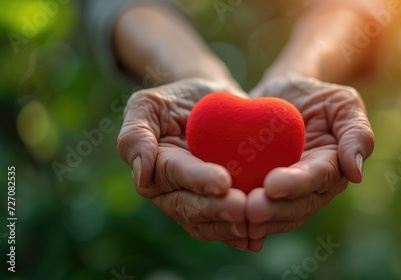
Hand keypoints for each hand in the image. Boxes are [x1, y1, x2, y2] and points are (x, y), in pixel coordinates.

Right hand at [117, 79, 250, 249]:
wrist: (212, 105)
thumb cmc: (178, 100)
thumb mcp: (149, 104)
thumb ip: (135, 134)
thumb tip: (140, 177)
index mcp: (154, 169)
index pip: (173, 175)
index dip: (197, 180)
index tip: (222, 182)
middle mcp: (172, 193)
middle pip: (190, 207)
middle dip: (216, 209)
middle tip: (242, 207)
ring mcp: (196, 204)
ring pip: (208, 224)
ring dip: (230, 226)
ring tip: (254, 219)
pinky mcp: (219, 208)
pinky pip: (227, 228)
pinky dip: (242, 233)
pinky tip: (259, 235)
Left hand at [246, 75, 374, 250]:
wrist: (280, 96)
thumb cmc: (314, 95)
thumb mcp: (342, 103)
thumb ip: (356, 133)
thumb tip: (356, 173)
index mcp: (333, 167)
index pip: (318, 179)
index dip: (297, 184)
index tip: (273, 185)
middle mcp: (312, 188)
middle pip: (296, 206)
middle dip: (274, 210)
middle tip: (250, 208)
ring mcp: (287, 194)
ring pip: (276, 215)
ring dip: (258, 220)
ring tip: (236, 214)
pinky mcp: (263, 193)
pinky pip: (256, 210)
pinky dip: (242, 217)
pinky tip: (224, 217)